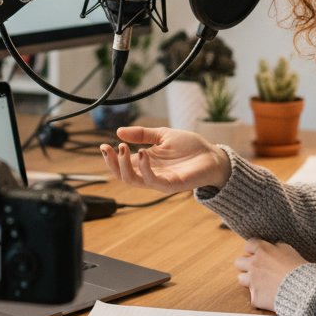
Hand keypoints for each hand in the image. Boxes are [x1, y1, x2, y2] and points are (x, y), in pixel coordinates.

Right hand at [100, 126, 231, 193]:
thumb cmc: (190, 147)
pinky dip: (145, 168)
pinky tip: (142, 153)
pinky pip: (153, 181)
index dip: (110, 157)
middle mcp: (150, 174)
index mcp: (146, 163)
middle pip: (123, 176)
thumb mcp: (163, 135)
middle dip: (112, 163)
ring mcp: (160, 181)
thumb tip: (119, 131)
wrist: (213, 156)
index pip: (122, 165)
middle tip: (109, 147)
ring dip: (125, 166)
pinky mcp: (172, 184)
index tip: (102, 145)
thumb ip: (142, 134)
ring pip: (134, 180)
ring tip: (123, 148)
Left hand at [234, 238, 306, 311]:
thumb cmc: (300, 270)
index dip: (254, 250)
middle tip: (257, 269)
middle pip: (239, 262)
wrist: (304, 291)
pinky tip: (270, 296)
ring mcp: (253, 281)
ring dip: (249, 280)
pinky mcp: (255, 297)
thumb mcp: (290, 251)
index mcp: (262, 251)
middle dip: (246, 265)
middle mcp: (254, 264)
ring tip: (261, 284)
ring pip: (241, 278)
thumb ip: (277, 247)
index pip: (249, 245)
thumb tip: (273, 247)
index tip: (259, 254)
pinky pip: (253, 296)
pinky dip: (260, 296)